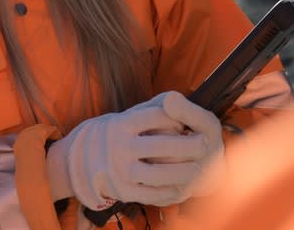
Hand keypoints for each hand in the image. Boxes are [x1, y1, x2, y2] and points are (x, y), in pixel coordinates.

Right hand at [47, 91, 223, 210]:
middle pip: (161, 146)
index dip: (179, 120)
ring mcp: (120, 171)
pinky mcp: (123, 191)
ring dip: (183, 171)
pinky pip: (150, 194)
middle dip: (188, 146)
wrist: (88, 160)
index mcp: (122, 123)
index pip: (158, 117)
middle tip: (205, 144)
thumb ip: (157, 105)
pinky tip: (184, 186)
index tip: (190, 124)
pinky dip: (170, 191)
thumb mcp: (137, 113)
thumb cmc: (127, 131)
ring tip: (199, 168)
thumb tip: (175, 99)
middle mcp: (118, 146)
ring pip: (158, 173)